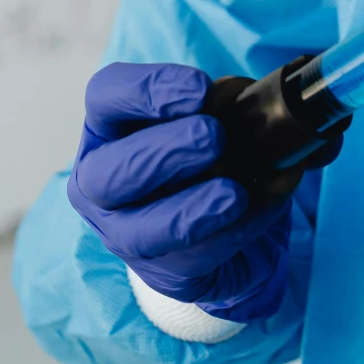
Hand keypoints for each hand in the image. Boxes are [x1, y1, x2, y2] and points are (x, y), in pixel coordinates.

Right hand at [65, 61, 291, 322]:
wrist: (227, 222)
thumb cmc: (209, 155)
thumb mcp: (220, 116)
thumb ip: (232, 106)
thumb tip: (259, 108)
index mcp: (110, 130)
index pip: (106, 98)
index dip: (145, 92)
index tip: (200, 90)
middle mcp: (104, 184)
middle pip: (107, 172)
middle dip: (163, 152)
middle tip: (213, 137)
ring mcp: (126, 234)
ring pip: (138, 231)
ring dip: (189, 210)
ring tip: (234, 194)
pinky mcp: (163, 273)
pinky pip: (189, 261)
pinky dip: (227, 236)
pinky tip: (252, 214)